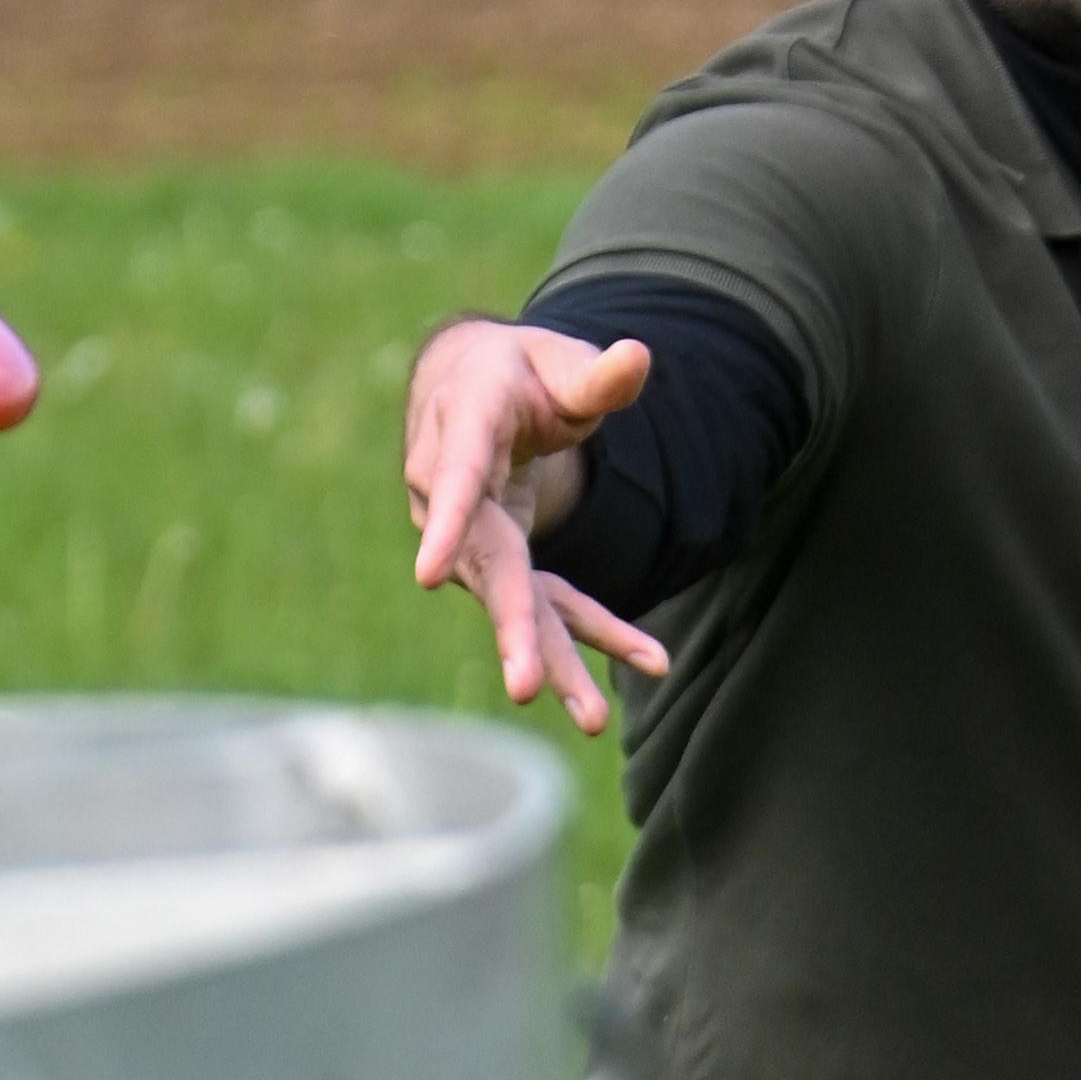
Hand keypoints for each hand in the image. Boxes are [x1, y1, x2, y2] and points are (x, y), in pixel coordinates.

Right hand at [403, 316, 670, 736]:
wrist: (473, 393)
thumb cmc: (520, 372)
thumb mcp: (560, 361)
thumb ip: (597, 374)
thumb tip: (638, 360)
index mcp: (464, 426)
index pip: (453, 480)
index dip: (447, 524)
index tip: (428, 574)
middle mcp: (453, 494)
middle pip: (485, 568)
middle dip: (510, 627)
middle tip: (524, 686)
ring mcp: (473, 540)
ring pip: (513, 602)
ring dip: (552, 660)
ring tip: (592, 719)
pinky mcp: (500, 567)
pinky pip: (547, 604)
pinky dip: (595, 633)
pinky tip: (652, 658)